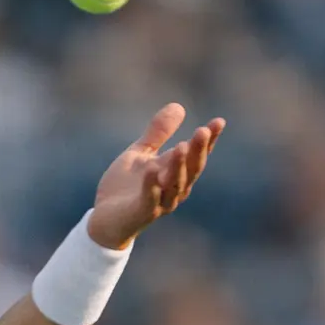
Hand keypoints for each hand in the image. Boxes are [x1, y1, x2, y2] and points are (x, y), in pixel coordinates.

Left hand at [88, 103, 224, 250]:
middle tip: (203, 131)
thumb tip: (179, 106)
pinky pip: (149, 198)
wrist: (105, 219)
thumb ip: (158, 133)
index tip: (219, 122)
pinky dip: (152, 185)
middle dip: (198, 151)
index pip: (197, 155)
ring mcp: (159, 202)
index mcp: (175, 173)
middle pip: (191, 169)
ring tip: (183, 146)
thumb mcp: (141, 154)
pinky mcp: (141, 212)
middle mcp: (173, 188)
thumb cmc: (125, 187)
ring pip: (175, 184)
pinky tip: (153, 169)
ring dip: (180, 166)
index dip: (209, 140)